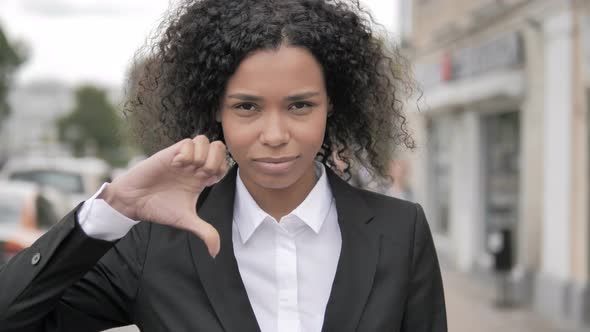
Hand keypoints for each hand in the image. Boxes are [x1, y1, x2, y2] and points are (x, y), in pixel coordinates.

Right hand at [99, 135, 227, 256]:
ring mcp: (183, 157)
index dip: (222, 171)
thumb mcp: (186, 221)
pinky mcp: (170, 152)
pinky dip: (187, 154)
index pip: (224, 164)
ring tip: (189, 169)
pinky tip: (177, 165)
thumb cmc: (159, 208)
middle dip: (215, 160)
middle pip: (219, 147)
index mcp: (202, 177)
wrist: (134, 201)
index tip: (208, 183)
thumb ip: (204, 232)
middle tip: (202, 174)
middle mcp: (195, 164)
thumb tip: (216, 252)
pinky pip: (188, 142)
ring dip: (201, 156)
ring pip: (205, 141)